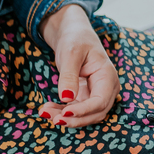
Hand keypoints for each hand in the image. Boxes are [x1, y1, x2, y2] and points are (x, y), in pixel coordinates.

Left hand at [39, 5, 119, 127]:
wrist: (74, 34)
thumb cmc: (75, 39)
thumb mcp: (70, 54)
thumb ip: (69, 76)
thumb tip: (66, 99)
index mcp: (108, 76)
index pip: (100, 101)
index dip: (84, 111)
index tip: (64, 113)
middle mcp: (107, 88)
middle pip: (96, 113)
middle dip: (75, 119)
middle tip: (52, 118)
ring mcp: (97, 94)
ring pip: (86, 115)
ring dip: (68, 118)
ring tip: (45, 113)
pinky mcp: (86, 97)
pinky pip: (77, 110)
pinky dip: (63, 113)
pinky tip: (48, 109)